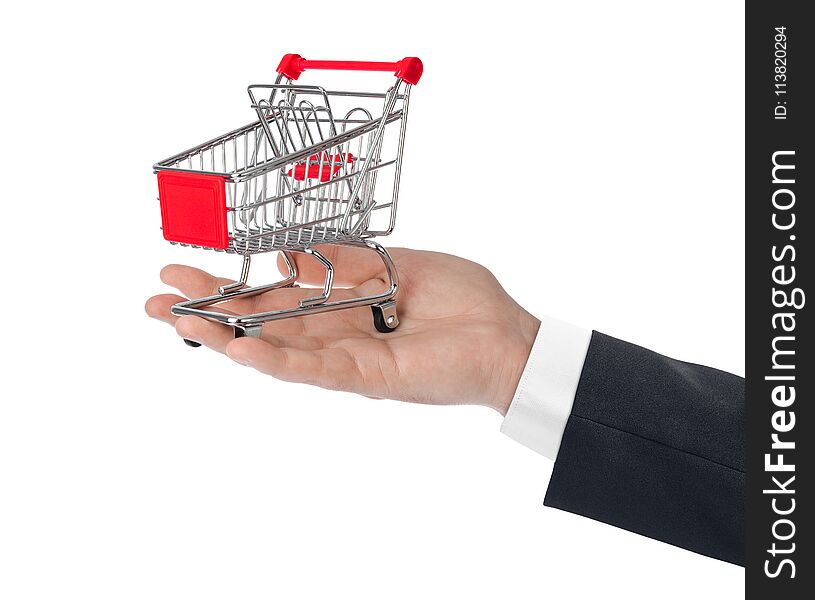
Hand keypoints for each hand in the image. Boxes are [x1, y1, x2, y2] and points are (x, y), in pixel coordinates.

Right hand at [145, 246, 539, 414]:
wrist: (508, 336)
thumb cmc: (463, 299)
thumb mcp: (399, 262)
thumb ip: (345, 258)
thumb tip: (290, 253)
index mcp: (339, 303)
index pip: (272, 296)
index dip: (229, 287)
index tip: (186, 272)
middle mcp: (334, 333)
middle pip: (260, 325)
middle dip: (209, 313)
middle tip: (155, 301)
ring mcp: (346, 358)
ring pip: (274, 351)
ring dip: (226, 340)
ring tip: (179, 324)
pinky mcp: (367, 376)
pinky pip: (313, 370)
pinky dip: (275, 361)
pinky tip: (239, 350)